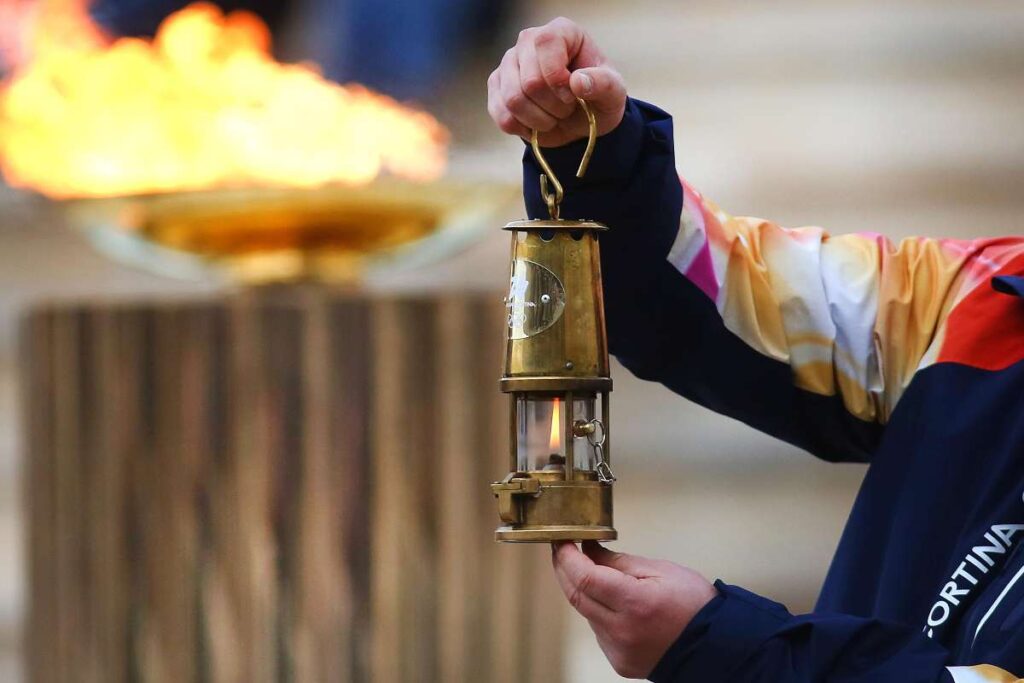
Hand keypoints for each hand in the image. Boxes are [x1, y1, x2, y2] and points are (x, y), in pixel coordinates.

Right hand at [487, 17, 626, 146]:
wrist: (580, 120)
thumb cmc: (597, 99)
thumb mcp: (612, 94)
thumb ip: (603, 84)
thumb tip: (577, 82)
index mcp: (560, 31)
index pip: (545, 45)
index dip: (558, 79)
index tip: (574, 96)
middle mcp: (528, 40)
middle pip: (529, 81)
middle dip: (553, 106)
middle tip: (567, 109)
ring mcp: (508, 63)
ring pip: (513, 100)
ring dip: (539, 120)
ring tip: (554, 116)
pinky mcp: (496, 87)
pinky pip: (503, 116)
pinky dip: (524, 128)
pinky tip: (537, 124)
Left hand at [552, 541, 717, 678]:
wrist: (714, 647)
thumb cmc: (695, 606)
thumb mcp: (661, 570)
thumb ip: (619, 562)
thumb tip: (589, 550)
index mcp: (635, 604)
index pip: (585, 578)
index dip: (566, 557)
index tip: (562, 540)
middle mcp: (622, 631)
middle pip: (576, 596)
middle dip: (564, 568)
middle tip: (564, 548)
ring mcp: (618, 649)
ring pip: (585, 612)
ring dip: (583, 589)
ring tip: (593, 570)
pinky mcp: (618, 661)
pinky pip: (597, 629)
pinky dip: (597, 610)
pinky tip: (611, 601)